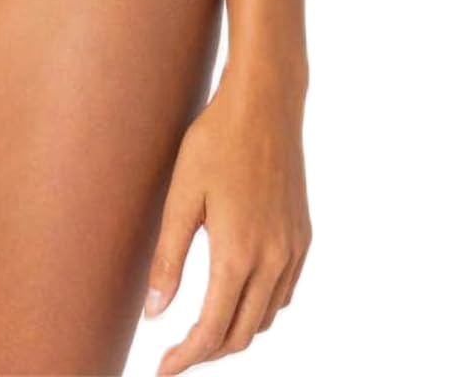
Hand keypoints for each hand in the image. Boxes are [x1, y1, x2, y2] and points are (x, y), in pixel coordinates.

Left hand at [145, 62, 310, 372]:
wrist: (265, 106)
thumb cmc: (215, 142)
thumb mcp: (181, 196)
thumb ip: (168, 259)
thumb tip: (155, 314)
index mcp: (238, 254)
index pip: (212, 330)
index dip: (186, 356)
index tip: (162, 368)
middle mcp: (273, 261)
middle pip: (242, 333)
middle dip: (208, 352)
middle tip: (176, 353)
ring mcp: (293, 250)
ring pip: (265, 317)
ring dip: (235, 331)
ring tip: (201, 328)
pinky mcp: (302, 237)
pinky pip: (283, 293)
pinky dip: (260, 308)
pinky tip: (237, 295)